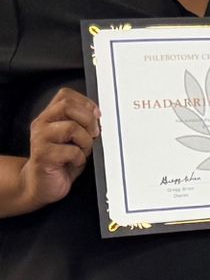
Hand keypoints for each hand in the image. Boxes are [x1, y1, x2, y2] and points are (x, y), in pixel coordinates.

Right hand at [20, 89, 99, 210]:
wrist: (41, 184)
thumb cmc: (61, 161)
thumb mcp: (74, 138)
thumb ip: (82, 124)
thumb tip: (100, 116)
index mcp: (50, 117)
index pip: (66, 95)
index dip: (86, 103)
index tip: (96, 116)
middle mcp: (42, 124)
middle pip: (68, 106)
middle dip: (89, 120)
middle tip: (93, 134)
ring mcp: (40, 139)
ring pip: (72, 127)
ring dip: (86, 141)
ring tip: (82, 151)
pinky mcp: (42, 156)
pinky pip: (71, 151)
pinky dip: (80, 158)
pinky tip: (75, 162)